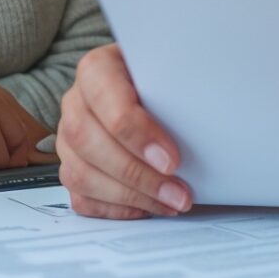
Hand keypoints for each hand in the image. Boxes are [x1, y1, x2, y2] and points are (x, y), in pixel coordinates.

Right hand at [57, 44, 191, 218]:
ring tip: (171, 203)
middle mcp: (75, 102)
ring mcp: (67, 137)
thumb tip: (210, 115)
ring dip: (130, 196)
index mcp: (97, 68)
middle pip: (87, 140)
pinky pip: (81, 197)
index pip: (105, 96)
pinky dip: (115, 208)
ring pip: (80, 174)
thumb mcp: (171, 71)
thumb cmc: (161, 81)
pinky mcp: (72, 167)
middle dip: (138, 174)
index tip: (172, 160)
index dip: (137, 133)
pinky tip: (147, 207)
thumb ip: (177, 87)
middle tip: (178, 192)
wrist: (148, 88)